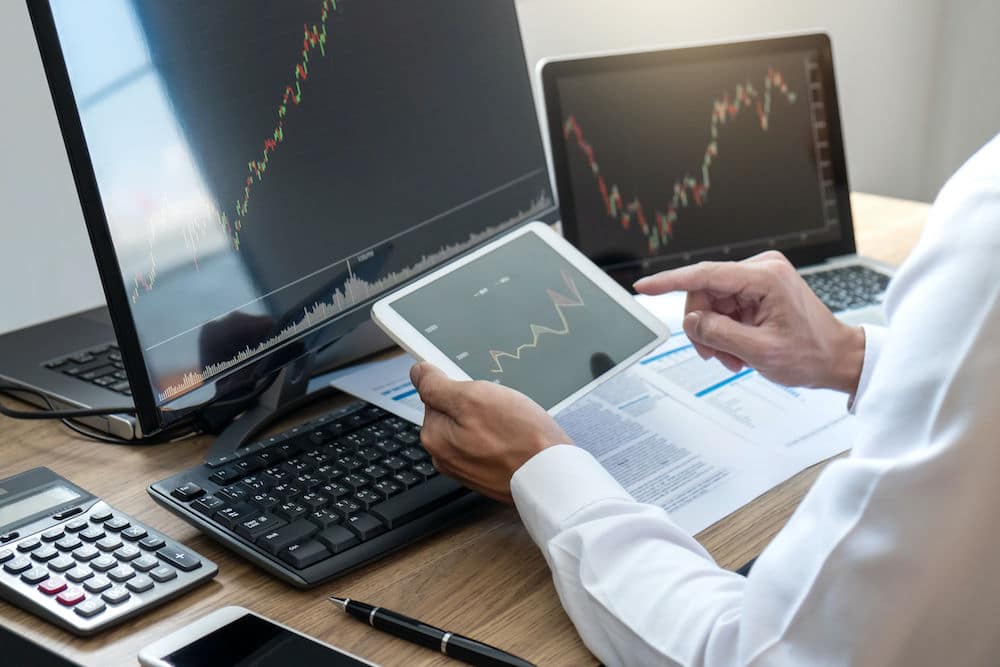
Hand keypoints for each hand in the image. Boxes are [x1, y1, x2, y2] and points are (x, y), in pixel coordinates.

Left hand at [410, 362, 570, 502]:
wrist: (554, 478)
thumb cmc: (520, 439)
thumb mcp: (473, 398)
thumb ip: (437, 385)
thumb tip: (417, 373)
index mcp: (434, 437)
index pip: (435, 394)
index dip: (459, 385)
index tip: (478, 390)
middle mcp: (445, 457)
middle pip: (455, 411)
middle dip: (477, 404)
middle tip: (501, 407)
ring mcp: (467, 468)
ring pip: (475, 426)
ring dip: (492, 419)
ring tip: (513, 424)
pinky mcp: (489, 474)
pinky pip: (491, 443)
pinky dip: (503, 436)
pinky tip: (518, 437)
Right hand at [633, 251, 865, 393]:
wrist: (838, 359)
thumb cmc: (812, 354)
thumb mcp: (760, 351)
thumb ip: (719, 334)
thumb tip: (691, 321)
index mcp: (765, 277)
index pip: (705, 275)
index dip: (669, 282)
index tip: (644, 288)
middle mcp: (762, 269)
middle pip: (705, 292)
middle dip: (703, 326)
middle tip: (713, 355)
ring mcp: (760, 278)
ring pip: (712, 303)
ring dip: (715, 333)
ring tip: (732, 357)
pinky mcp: (758, 289)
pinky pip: (724, 308)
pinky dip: (725, 331)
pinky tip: (737, 350)